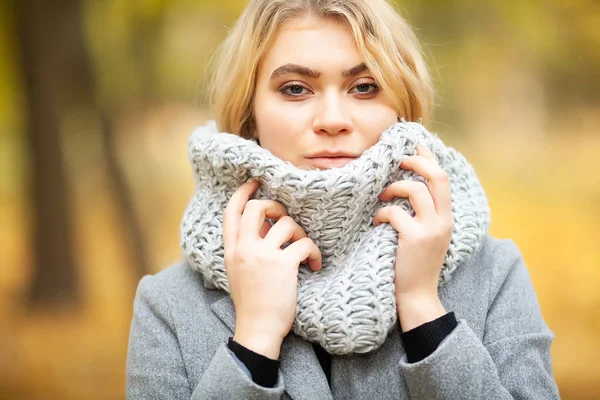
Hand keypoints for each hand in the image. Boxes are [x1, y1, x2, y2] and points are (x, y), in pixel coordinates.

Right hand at [223, 180, 321, 358]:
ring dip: (300, 234)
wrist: (257, 329)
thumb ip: (245, 248)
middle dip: (275, 206)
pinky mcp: (284, 265)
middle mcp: (244, 248)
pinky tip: (314, 265)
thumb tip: (266, 226)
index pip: (231, 212)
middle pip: (256, 207)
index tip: (255, 182)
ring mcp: (263, 255)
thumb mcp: (237, 271)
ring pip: (286, 223)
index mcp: (231, 250)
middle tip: (285, 219)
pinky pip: (304, 244)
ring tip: (303, 250)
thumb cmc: (252, 303)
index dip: (242, 192)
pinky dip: (314, 253)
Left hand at [373, 144, 452, 330]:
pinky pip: (395, 212)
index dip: (429, 158)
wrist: (416, 297)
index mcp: (447, 218)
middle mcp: (443, 220)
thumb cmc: (414, 266)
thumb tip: (406, 189)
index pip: (443, 178)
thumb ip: (423, 214)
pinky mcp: (414, 238)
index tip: (415, 145)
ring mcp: (430, 229)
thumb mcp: (427, 237)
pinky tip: (376, 222)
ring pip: (415, 189)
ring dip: (394, 187)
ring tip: (382, 197)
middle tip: (398, 160)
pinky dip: (382, 213)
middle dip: (416, 161)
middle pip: (436, 176)